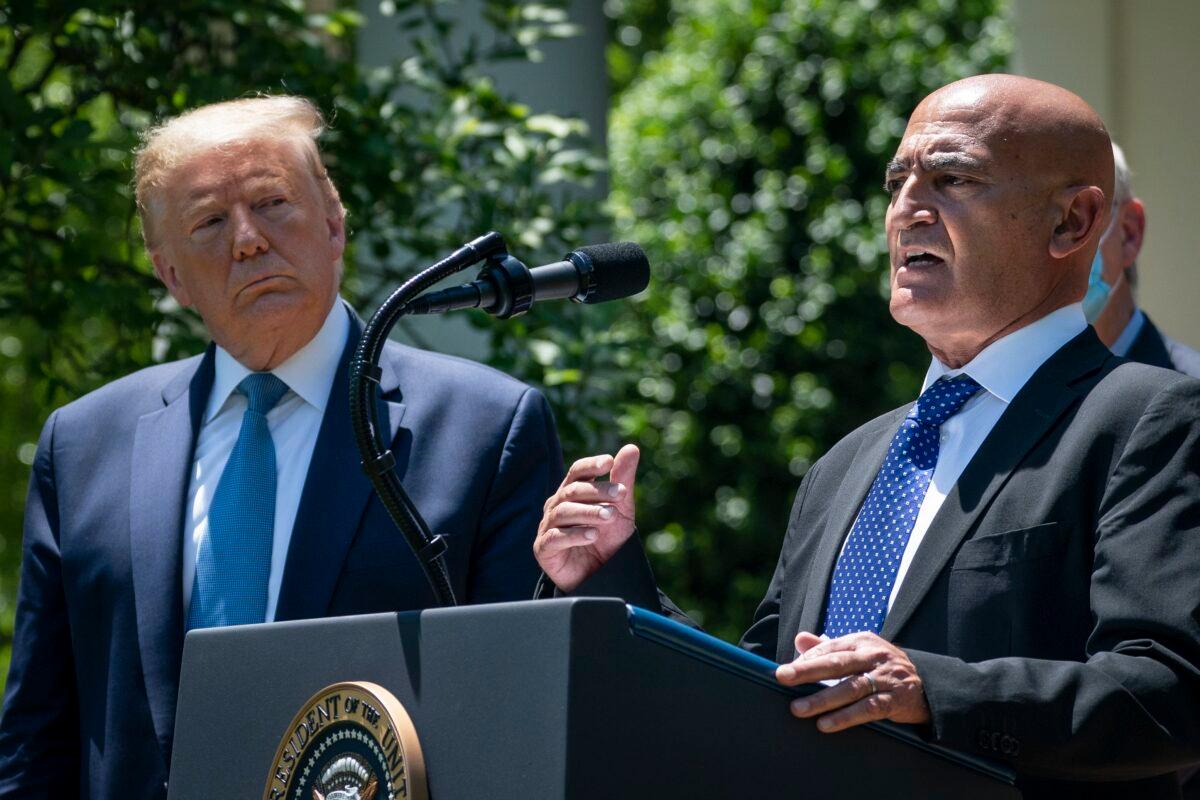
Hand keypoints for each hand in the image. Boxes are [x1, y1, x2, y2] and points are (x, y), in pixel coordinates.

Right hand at [534, 444, 639, 591]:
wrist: (599, 574)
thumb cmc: (607, 537)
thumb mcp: (620, 508)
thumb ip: (622, 479)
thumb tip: (631, 448)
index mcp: (572, 492)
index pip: (577, 471)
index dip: (591, 465)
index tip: (609, 462)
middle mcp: (556, 505)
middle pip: (572, 491)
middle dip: (598, 491)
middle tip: (621, 494)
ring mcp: (548, 526)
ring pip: (564, 512)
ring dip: (589, 512)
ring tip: (610, 516)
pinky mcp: (544, 548)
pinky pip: (556, 537)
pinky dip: (575, 535)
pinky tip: (593, 535)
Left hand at [775, 631, 929, 731]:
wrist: (927, 685)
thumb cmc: (883, 668)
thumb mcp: (860, 652)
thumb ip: (829, 647)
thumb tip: (799, 639)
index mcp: (862, 642)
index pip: (830, 648)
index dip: (807, 659)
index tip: (785, 670)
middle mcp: (874, 657)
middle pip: (837, 664)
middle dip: (807, 671)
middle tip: (783, 678)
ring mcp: (885, 678)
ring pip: (850, 688)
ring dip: (822, 700)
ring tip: (798, 708)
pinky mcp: (895, 700)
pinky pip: (867, 709)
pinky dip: (846, 717)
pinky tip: (826, 724)